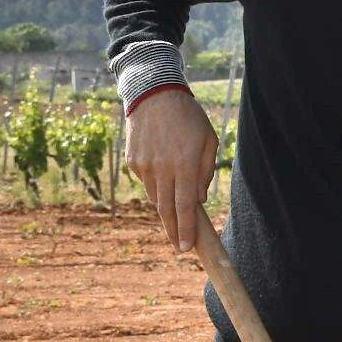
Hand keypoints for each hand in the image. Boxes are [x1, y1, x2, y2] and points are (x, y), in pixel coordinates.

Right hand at [125, 86, 219, 252]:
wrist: (154, 94)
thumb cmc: (189, 118)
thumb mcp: (209, 141)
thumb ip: (206, 172)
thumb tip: (199, 200)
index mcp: (185, 164)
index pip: (185, 206)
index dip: (186, 229)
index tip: (187, 247)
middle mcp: (162, 168)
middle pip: (167, 209)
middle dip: (174, 231)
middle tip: (180, 247)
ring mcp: (144, 165)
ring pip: (155, 197)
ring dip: (166, 209)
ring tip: (176, 217)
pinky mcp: (133, 161)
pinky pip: (147, 182)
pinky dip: (157, 186)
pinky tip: (164, 177)